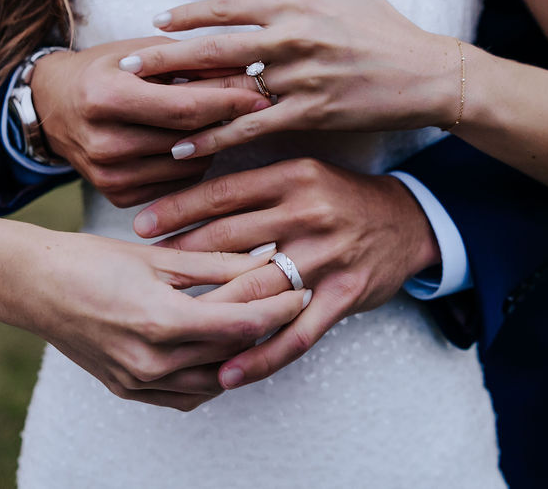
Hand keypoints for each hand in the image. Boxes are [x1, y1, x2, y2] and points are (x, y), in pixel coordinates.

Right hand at [22, 230, 309, 410]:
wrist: (31, 286)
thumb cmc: (88, 260)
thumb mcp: (158, 256)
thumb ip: (216, 263)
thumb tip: (265, 260)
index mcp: (161, 321)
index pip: (242, 323)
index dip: (280, 308)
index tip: (302, 291)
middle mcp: (151, 361)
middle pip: (232, 351)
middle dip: (268, 327)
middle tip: (289, 302)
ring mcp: (138, 381)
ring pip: (214, 380)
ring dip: (242, 355)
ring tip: (260, 324)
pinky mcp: (128, 389)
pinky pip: (186, 395)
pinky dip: (211, 375)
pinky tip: (220, 351)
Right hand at [30, 38, 270, 205]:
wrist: (53, 106)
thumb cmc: (104, 70)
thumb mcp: (142, 53)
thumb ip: (192, 62)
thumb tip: (248, 69)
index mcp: (105, 98)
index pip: (184, 107)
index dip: (228, 101)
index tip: (262, 94)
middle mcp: (103, 142)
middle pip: (188, 138)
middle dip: (225, 120)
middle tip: (254, 106)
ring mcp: (108, 175)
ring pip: (188, 166)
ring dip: (211, 144)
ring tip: (216, 121)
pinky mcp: (117, 196)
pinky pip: (175, 184)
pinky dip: (191, 164)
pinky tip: (190, 143)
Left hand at [118, 0, 462, 159]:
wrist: (426, 73)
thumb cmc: (387, 29)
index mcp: (295, 4)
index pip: (228, 8)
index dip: (188, 17)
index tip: (156, 23)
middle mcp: (290, 37)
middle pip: (213, 47)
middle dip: (166, 57)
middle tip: (128, 66)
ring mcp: (298, 77)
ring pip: (228, 88)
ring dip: (184, 99)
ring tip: (144, 108)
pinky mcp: (309, 113)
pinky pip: (252, 126)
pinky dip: (215, 136)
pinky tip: (185, 147)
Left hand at [132, 158, 438, 389]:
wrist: (407, 220)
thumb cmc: (340, 198)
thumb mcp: (301, 175)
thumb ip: (254, 187)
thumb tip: (189, 196)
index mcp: (292, 177)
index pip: (223, 193)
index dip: (178, 209)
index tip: (140, 224)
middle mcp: (309, 212)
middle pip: (232, 240)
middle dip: (182, 259)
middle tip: (142, 278)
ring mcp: (328, 256)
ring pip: (259, 288)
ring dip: (212, 310)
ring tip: (170, 328)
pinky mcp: (345, 294)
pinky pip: (297, 333)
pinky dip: (261, 356)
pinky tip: (228, 372)